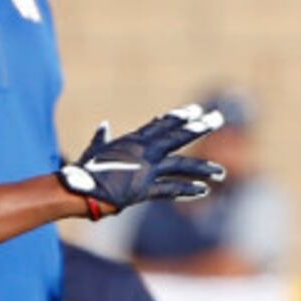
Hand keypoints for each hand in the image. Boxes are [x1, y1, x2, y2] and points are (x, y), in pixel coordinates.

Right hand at [60, 104, 227, 217]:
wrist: (80, 189)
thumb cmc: (84, 170)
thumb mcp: (95, 150)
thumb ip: (102, 138)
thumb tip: (104, 125)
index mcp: (133, 141)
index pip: (160, 125)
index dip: (178, 117)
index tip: (195, 110)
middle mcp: (143, 152)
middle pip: (176, 136)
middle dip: (199, 127)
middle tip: (218, 118)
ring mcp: (146, 170)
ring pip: (180, 164)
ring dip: (203, 167)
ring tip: (221, 171)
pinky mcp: (145, 189)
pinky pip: (170, 189)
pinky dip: (187, 189)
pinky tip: (204, 190)